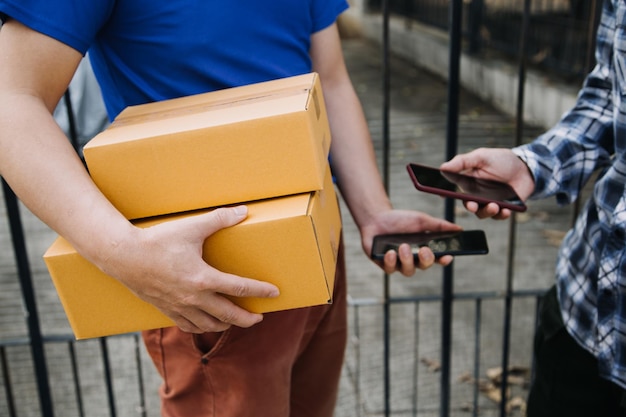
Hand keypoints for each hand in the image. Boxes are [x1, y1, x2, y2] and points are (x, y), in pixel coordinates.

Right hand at [98, 206, 279, 333]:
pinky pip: (189, 326)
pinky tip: (207, 323)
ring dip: (227, 325)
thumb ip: (219, 219)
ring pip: (210, 325)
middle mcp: (194, 297)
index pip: (240, 288)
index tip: (275, 293)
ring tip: (237, 321)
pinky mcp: (167, 310)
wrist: (123, 257)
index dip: (260, 291)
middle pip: (229, 315)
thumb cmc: (157, 241)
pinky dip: (202, 327)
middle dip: (247, 318)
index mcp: (203, 278)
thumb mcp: (191, 227)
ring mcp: (180, 307)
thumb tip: (243, 211)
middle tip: (260, 317)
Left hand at [361, 209, 461, 275]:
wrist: (377, 218)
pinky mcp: (384, 264)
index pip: (438, 259)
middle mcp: (413, 260)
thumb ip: (439, 225)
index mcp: (424, 250)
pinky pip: (390, 269)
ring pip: (408, 271)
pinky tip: (390, 252)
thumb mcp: (421, 220)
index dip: (444, 260)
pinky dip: (391, 262)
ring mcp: (399, 264)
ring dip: (407, 260)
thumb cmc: (401, 220)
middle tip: (423, 250)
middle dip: (426, 260)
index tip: (447, 256)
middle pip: (424, 266)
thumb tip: (459, 229)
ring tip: (403, 246)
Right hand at [440, 148, 533, 219]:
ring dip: (486, 212)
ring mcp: (489, 202)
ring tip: (494, 206)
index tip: (442, 194)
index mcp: (468, 181)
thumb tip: (443, 168)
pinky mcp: (503, 208)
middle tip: (472, 205)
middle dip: (469, 207)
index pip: (454, 189)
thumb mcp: (481, 156)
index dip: (446, 192)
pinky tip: (505, 210)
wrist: (526, 167)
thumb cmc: (502, 160)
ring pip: (482, 213)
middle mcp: (476, 194)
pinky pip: (498, 216)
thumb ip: (462, 162)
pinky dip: (501, 215)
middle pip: (467, 205)